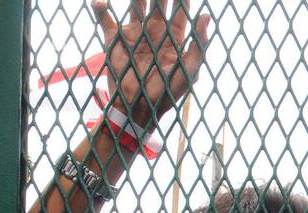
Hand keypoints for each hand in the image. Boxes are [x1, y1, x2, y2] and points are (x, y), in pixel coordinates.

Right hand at [94, 0, 210, 127]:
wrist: (138, 108)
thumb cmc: (167, 93)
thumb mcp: (188, 71)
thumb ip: (198, 45)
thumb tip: (207, 16)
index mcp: (174, 38)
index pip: (180, 10)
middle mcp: (155, 31)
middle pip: (159, 2)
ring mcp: (135, 33)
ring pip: (136, 4)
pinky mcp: (115, 40)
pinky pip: (106, 19)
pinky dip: (101, 8)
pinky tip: (101, 1)